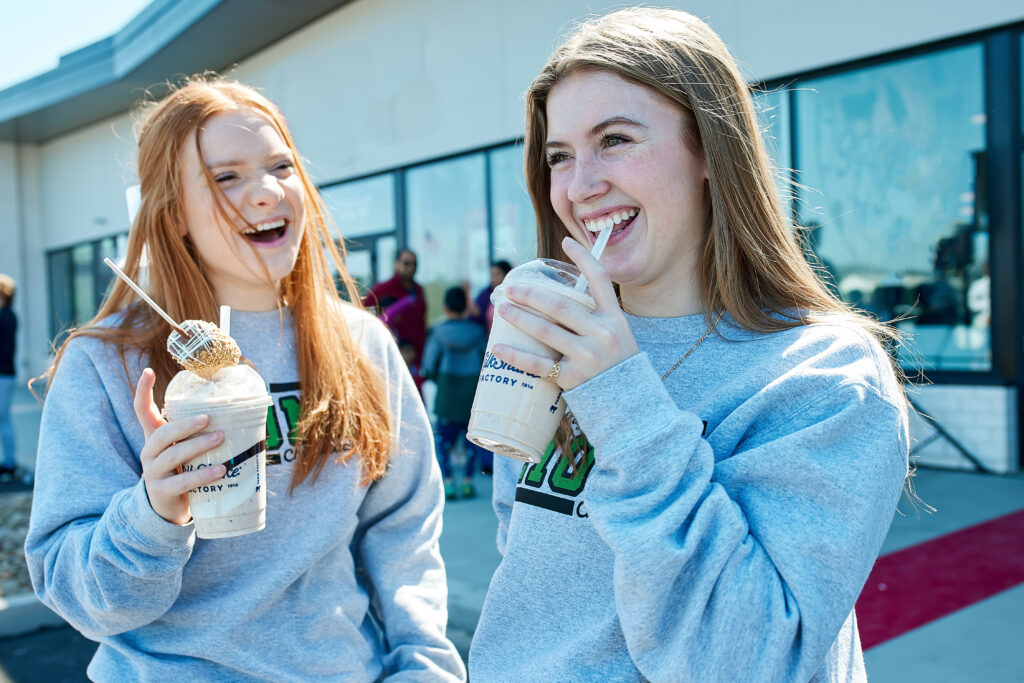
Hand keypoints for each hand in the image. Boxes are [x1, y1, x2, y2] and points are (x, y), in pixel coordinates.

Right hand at [133, 368, 225, 525]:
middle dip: (186, 424)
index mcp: (155, 437)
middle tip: (208, 418)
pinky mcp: (161, 492)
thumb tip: (241, 413)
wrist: (170, 508)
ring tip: (221, 439)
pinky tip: (220, 470)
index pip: (142, 410)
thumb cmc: (184, 470)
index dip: (142, 391)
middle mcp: (150, 452)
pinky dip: (203, 475)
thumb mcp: (187, 450)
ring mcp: (153, 472)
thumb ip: (201, 434)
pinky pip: (182, 482)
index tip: (147, 371)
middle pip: (163, 433)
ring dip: (199, 446)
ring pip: (174, 455)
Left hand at [492, 236, 638, 389]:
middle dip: (532, 294)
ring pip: (546, 331)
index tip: (565, 241)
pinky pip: (539, 365)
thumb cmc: (617, 365)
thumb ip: (595, 317)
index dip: (583, 258)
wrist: (632, 405)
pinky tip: (498, 347)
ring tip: (502, 309)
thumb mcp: (617, 335)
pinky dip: (516, 356)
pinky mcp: (574, 378)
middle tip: (511, 288)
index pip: (600, 279)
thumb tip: (561, 299)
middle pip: (561, 305)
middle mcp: (603, 333)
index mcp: (614, 318)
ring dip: (519, 317)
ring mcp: (589, 356)